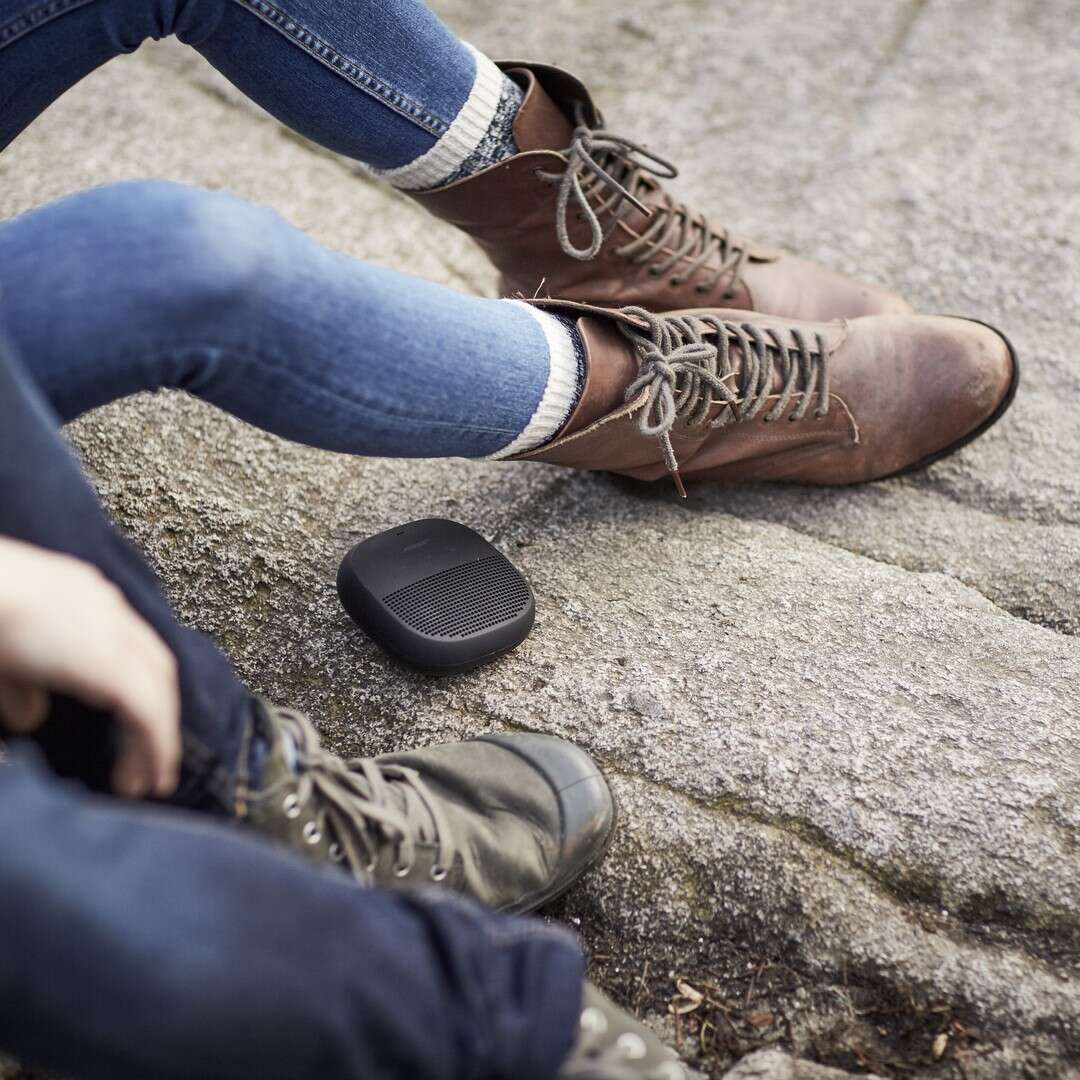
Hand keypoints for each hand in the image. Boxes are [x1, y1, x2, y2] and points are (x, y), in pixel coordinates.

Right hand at [0, 536, 180, 796]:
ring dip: (159, 738)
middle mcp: (105, 608)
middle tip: (151, 756)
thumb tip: (32, 718)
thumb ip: (18, 686)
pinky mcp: (112, 665)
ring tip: (153, 781)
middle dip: (156, 710)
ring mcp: (113, 632)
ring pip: (157, 690)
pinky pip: (149, 712)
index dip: (134, 681)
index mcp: (79, 596)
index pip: (124, 641)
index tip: (131, 720)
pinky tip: (150, 777)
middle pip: (153, 665)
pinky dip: (156, 745)